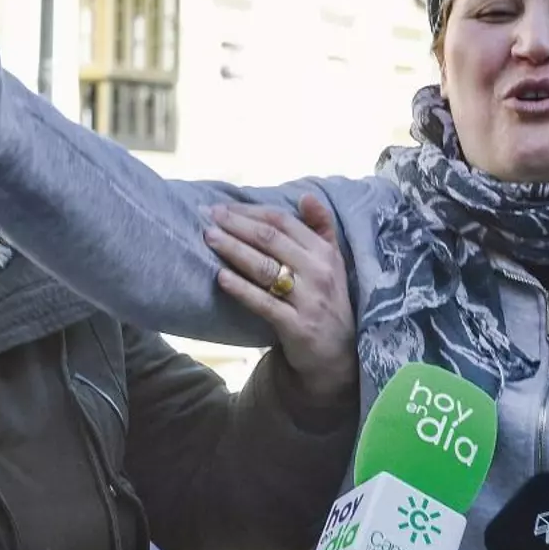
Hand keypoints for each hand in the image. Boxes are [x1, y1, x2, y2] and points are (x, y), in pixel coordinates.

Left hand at [206, 195, 357, 403]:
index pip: (284, 222)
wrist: (339, 354)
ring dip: (234, 250)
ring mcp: (309, 300)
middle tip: (209, 217)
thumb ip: (321, 228)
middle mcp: (319, 272)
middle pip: (271, 240)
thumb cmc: (328, 302)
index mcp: (325, 252)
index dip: (251, 212)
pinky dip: (241, 289)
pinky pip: (263, 303)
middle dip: (237, 226)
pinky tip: (220, 277)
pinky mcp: (297, 326)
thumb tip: (306, 196)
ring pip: (265, 268)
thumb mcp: (333, 263)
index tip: (223, 207)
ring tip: (209, 238)